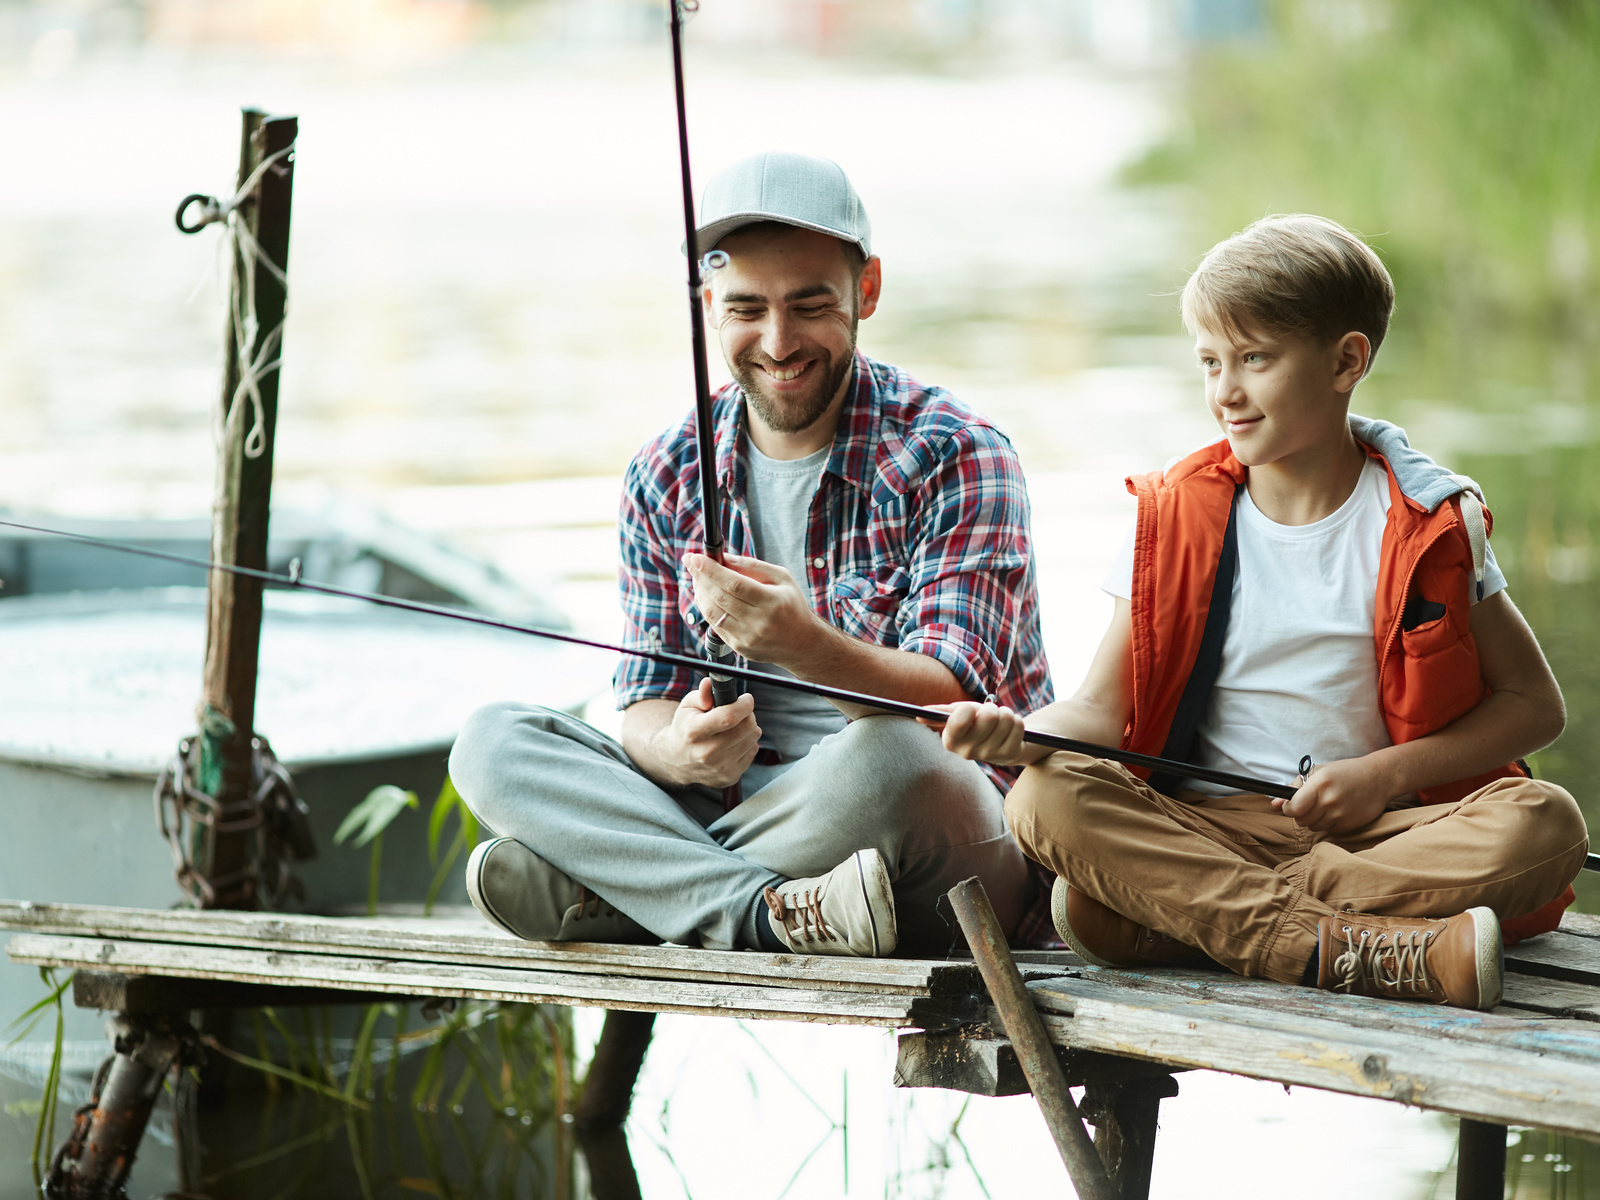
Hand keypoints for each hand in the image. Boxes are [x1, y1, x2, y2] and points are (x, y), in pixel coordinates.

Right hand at [650, 678, 760, 788]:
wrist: (677, 761)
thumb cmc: (686, 728)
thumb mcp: (687, 707)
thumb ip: (701, 694)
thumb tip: (710, 684)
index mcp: (694, 732)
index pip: (728, 717)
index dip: (743, 705)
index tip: (746, 698)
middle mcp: (707, 753)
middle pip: (746, 727)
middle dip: (748, 714)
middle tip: (741, 710)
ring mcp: (720, 767)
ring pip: (753, 738)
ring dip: (748, 728)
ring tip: (734, 726)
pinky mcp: (730, 777)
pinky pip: (752, 752)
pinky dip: (747, 743)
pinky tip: (734, 741)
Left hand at [685, 552, 822, 666]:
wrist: (802, 643)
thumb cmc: (792, 606)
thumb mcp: (781, 578)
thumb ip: (752, 566)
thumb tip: (723, 558)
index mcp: (771, 602)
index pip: (733, 583)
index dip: (711, 569)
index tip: (696, 558)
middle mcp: (758, 622)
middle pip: (719, 596)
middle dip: (700, 577)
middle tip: (692, 562)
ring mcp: (746, 638)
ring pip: (712, 612)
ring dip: (700, 592)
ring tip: (699, 578)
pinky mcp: (739, 647)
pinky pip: (715, 624)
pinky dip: (707, 607)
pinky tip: (707, 595)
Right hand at [923, 701, 1026, 763]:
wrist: (1001, 737)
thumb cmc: (976, 722)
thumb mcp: (958, 714)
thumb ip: (941, 713)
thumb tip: (920, 715)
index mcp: (951, 742)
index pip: (957, 721)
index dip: (968, 709)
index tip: (970, 709)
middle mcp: (968, 753)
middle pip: (988, 716)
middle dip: (991, 709)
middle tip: (988, 715)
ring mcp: (990, 756)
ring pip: (1005, 719)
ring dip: (1005, 714)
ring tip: (1000, 721)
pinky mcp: (1010, 755)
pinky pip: (1017, 725)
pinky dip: (1016, 722)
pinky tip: (1010, 730)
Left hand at [1273, 756, 1395, 833]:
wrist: (1378, 778)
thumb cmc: (1345, 772)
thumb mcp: (1319, 772)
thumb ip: (1294, 788)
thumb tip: (1274, 804)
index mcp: (1319, 784)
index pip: (1294, 808)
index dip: (1288, 809)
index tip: (1290, 805)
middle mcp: (1329, 800)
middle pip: (1301, 820)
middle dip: (1300, 814)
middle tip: (1309, 804)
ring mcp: (1340, 814)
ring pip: (1313, 827)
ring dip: (1314, 819)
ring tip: (1324, 806)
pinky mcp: (1349, 824)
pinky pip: (1328, 830)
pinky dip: (1328, 823)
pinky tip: (1336, 811)